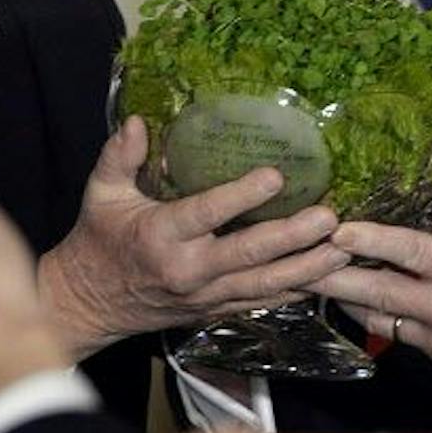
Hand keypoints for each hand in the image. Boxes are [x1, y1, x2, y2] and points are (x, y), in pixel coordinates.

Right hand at [36, 117, 350, 356]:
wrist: (89, 304)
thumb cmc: (98, 241)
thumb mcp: (101, 194)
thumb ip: (119, 157)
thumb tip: (138, 121)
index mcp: (161, 235)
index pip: (207, 213)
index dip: (242, 196)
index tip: (276, 175)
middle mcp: (188, 270)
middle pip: (248, 253)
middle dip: (293, 236)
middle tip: (329, 217)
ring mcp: (205, 296)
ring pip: (263, 284)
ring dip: (306, 268)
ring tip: (343, 249)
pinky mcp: (214, 311)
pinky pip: (260, 302)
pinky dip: (293, 291)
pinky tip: (324, 278)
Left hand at [311, 142, 431, 387]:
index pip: (415, 253)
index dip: (374, 242)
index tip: (340, 231)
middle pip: (381, 293)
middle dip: (335, 279)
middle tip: (299, 264)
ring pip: (379, 319)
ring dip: (344, 299)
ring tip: (310, 279)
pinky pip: (395, 335)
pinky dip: (374, 315)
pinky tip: (353, 298)